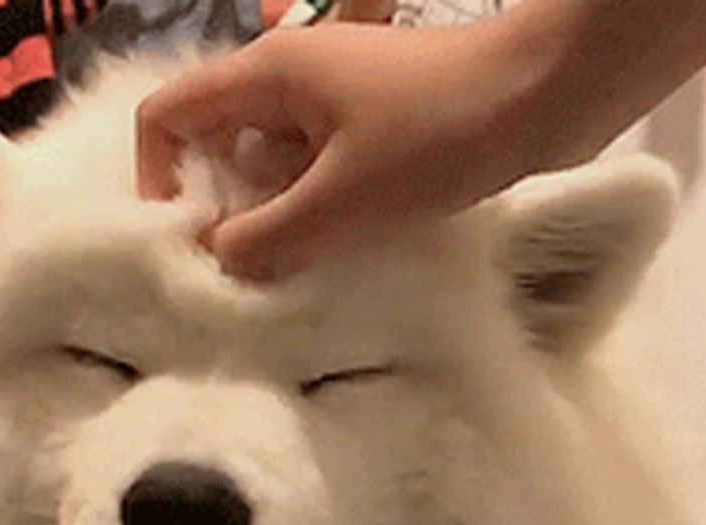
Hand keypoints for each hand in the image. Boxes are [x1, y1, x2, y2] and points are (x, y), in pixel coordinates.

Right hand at [137, 22, 539, 278]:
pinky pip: (314, 166)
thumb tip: (219, 260)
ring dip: (268, 213)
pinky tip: (330, 248)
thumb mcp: (340, 202)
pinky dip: (310, 206)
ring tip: (287, 268)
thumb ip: (265, 238)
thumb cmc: (437, 139)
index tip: (189, 238)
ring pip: (267, 159)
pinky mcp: (370, 121)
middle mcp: (289, 77)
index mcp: (267, 75)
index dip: (158, 178)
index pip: (169, 116)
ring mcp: (332, 97)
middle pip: (215, 140)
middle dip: (217, 206)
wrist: (547, 96)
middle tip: (241, 268)